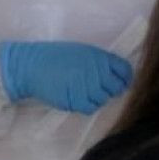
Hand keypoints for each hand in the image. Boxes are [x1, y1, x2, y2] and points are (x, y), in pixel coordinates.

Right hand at [0, 41, 132, 114]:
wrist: (33, 66)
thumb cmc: (57, 56)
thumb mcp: (82, 51)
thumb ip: (100, 62)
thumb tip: (116, 75)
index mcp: (99, 56)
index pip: (125, 71)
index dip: (125, 78)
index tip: (121, 82)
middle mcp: (96, 71)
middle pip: (116, 87)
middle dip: (111, 89)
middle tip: (100, 88)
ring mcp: (87, 87)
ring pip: (103, 99)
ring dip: (98, 98)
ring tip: (85, 91)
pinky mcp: (76, 100)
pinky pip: (90, 107)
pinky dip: (87, 105)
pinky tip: (79, 98)